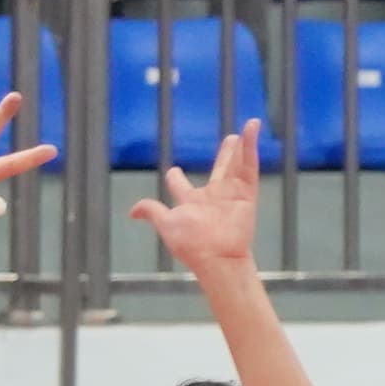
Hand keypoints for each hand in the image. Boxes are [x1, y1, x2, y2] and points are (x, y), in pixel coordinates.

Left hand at [129, 125, 263, 275]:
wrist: (216, 257)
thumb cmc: (190, 244)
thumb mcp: (166, 224)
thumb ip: (152, 211)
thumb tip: (132, 212)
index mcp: (190, 202)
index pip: (181, 185)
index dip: (175, 178)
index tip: (173, 172)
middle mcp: (212, 196)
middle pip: (220, 169)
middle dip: (225, 155)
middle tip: (230, 139)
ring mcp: (230, 194)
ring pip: (237, 165)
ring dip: (241, 148)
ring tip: (245, 130)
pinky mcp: (246, 194)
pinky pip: (250, 166)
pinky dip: (251, 147)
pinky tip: (252, 128)